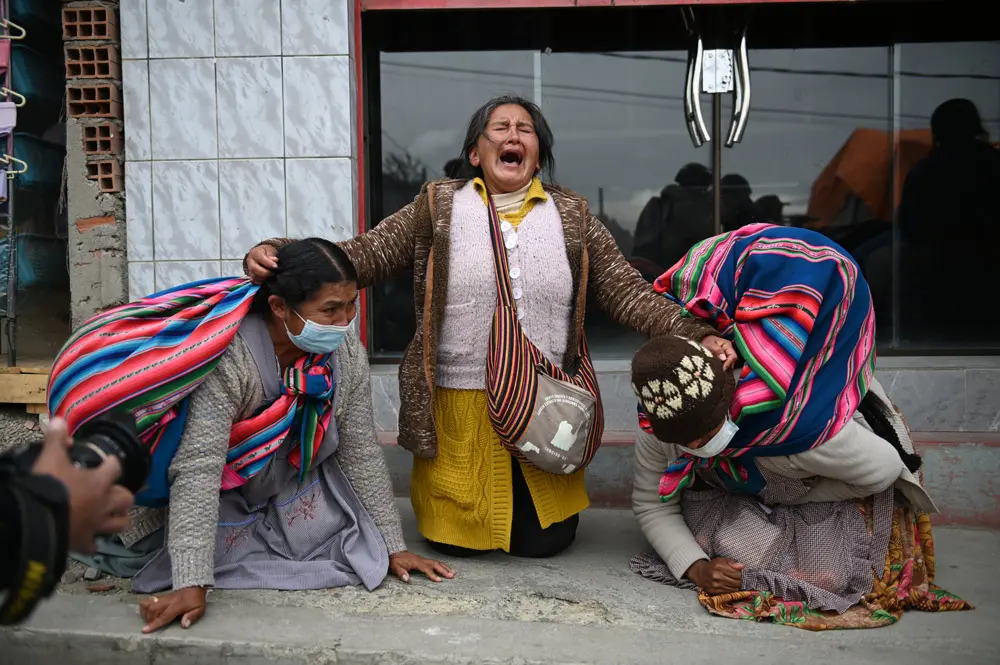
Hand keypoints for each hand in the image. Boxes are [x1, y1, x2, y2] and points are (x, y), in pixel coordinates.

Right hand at [31, 417, 133, 553]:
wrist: (36, 519)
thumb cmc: (48, 486)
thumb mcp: (50, 458)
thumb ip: (56, 439)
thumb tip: (58, 421)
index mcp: (99, 481)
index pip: (115, 467)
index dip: (112, 464)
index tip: (109, 462)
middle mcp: (103, 503)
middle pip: (126, 498)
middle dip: (122, 495)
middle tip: (113, 492)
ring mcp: (96, 525)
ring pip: (121, 524)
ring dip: (118, 519)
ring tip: (113, 515)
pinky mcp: (84, 542)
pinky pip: (95, 545)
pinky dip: (93, 542)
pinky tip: (90, 539)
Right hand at [139, 587, 207, 632]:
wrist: (194, 585)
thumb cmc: (196, 600)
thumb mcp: (199, 609)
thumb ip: (192, 617)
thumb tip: (184, 625)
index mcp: (178, 605)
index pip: (164, 615)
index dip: (154, 623)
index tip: (145, 630)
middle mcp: (168, 601)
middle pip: (153, 610)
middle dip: (149, 620)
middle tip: (149, 627)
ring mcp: (163, 598)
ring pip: (148, 604)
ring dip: (145, 614)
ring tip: (148, 621)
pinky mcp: (160, 597)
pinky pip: (148, 600)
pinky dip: (144, 607)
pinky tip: (146, 613)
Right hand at [246, 245, 278, 283]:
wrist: (263, 255)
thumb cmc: (267, 253)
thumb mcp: (271, 251)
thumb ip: (272, 255)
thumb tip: (275, 260)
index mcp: (255, 253)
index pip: (260, 258)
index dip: (268, 263)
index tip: (275, 266)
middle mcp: (250, 261)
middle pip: (255, 269)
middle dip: (266, 272)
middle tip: (274, 273)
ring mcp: (249, 269)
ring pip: (254, 276)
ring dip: (264, 278)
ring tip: (272, 276)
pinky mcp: (251, 276)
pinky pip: (254, 281)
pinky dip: (261, 282)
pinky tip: (267, 279)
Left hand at [389, 551, 455, 582]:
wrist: (395, 552)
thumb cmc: (396, 561)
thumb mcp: (396, 567)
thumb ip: (401, 573)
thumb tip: (406, 579)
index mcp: (416, 563)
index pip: (427, 569)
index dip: (433, 575)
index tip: (439, 580)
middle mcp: (421, 560)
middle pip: (435, 564)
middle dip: (444, 570)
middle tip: (452, 576)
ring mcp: (423, 559)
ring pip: (436, 562)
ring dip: (445, 567)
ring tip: (453, 572)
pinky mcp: (423, 560)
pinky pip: (434, 562)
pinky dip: (441, 565)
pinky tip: (445, 568)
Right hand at [685, 557, 744, 594]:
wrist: (700, 574)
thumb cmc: (713, 566)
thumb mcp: (721, 560)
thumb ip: (731, 562)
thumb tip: (742, 566)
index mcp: (718, 566)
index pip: (736, 573)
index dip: (742, 574)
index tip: (744, 574)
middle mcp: (716, 576)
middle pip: (736, 582)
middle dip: (741, 581)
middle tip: (743, 579)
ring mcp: (715, 585)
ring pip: (733, 588)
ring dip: (738, 586)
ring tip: (738, 582)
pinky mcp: (715, 591)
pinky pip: (728, 592)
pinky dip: (733, 590)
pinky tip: (733, 586)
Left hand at [700, 335, 737, 369]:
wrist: (703, 340)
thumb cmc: (706, 341)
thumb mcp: (710, 344)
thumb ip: (717, 350)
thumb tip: (723, 358)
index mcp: (727, 345)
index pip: (733, 356)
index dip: (729, 363)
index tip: (723, 369)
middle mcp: (728, 351)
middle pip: (732, 361)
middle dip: (727, 367)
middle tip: (720, 372)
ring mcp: (726, 355)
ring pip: (729, 364)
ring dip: (725, 368)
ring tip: (718, 372)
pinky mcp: (722, 359)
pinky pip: (724, 365)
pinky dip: (722, 368)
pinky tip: (717, 371)